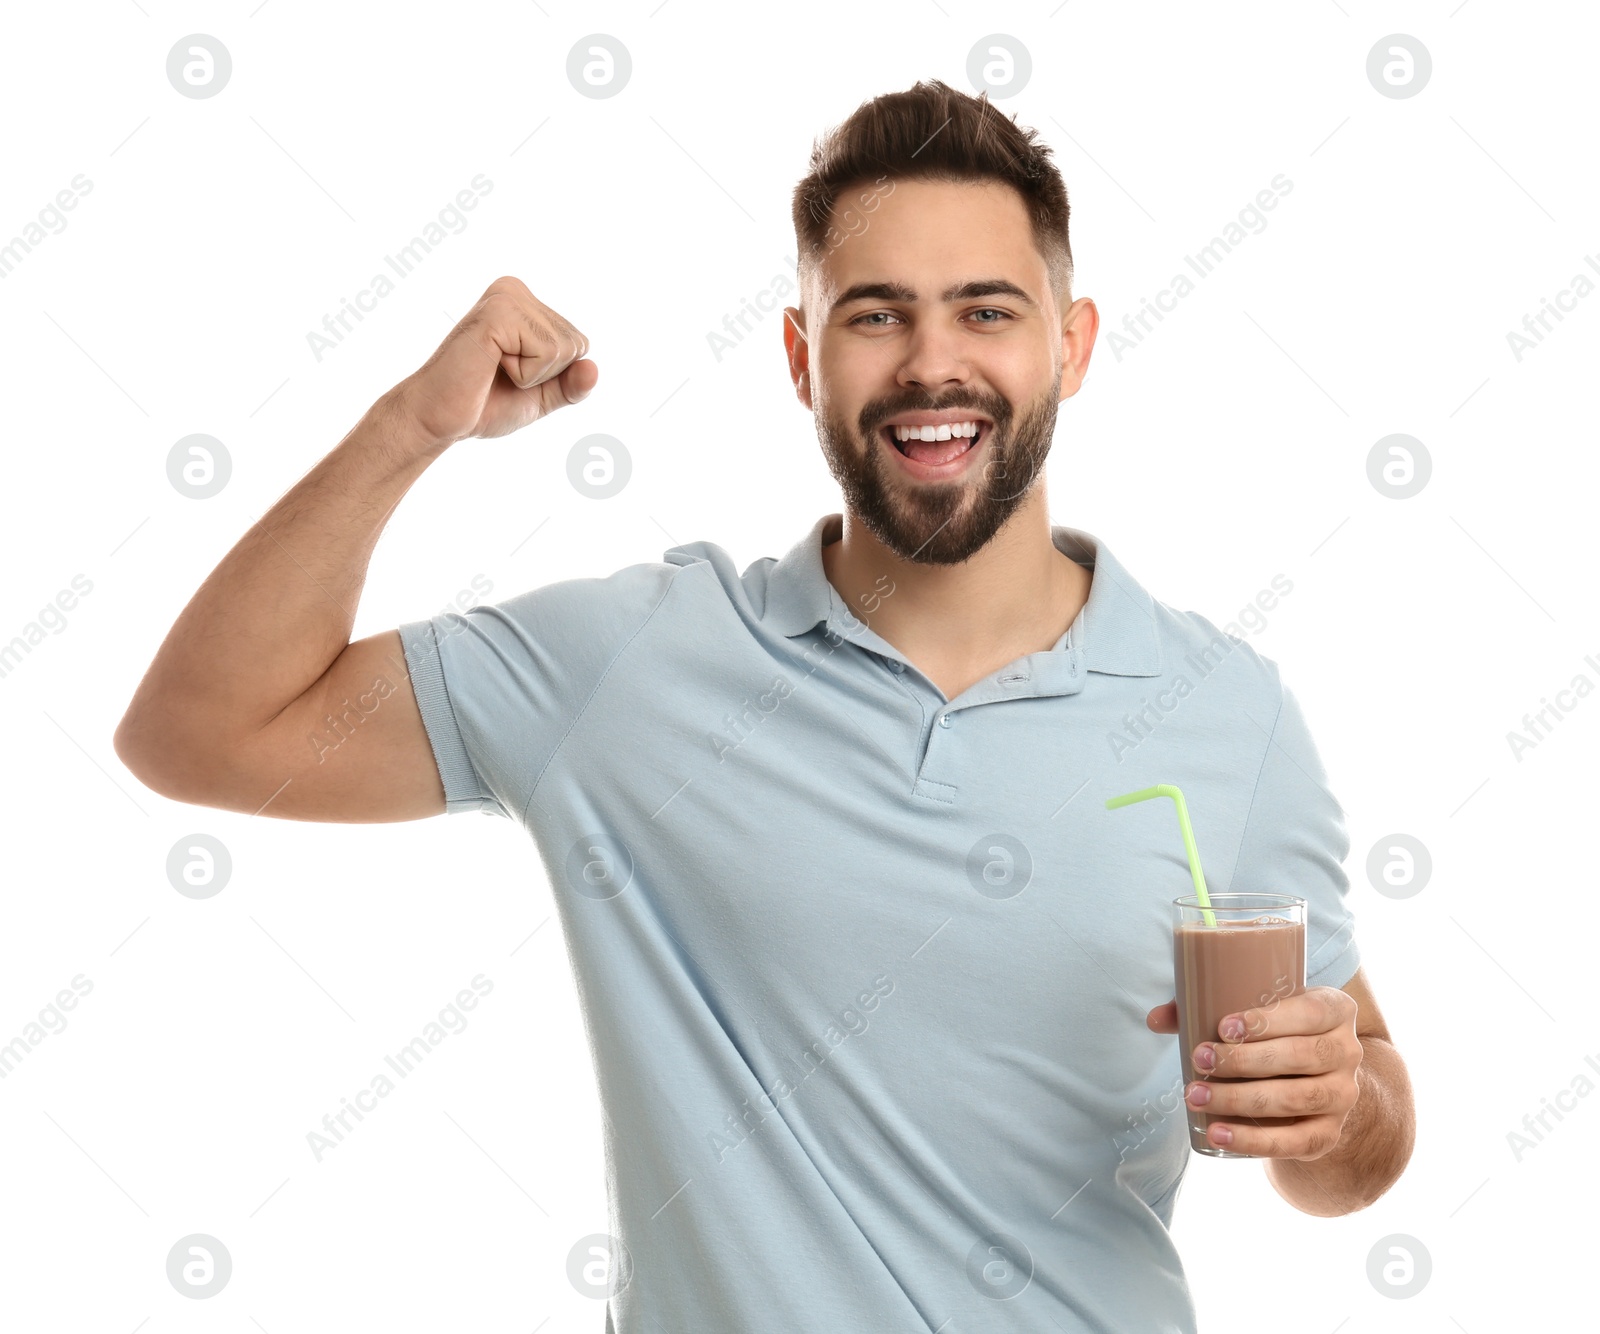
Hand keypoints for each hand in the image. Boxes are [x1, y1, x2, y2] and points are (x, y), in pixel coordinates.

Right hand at [391, 275, 596, 451]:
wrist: (440, 418)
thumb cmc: (483, 404)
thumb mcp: (541, 396)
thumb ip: (571, 384)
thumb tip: (595, 368)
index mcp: (525, 303)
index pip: (579, 344)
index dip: (553, 376)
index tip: (511, 375)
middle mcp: (516, 290)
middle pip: (576, 344)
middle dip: (545, 375)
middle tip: (500, 375)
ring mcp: (506, 296)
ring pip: (564, 349)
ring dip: (532, 375)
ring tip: (492, 369)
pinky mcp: (499, 312)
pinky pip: (546, 352)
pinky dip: (523, 374)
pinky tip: (489, 365)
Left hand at [1145, 988, 1363, 1158]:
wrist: (1316, 1077)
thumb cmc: (1275, 1032)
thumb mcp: (1255, 1011)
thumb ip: (1204, 1007)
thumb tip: (1156, 1019)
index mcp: (1335, 1010)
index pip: (1308, 1012)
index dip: (1267, 1020)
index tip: (1223, 1027)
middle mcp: (1347, 1051)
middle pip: (1300, 1056)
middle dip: (1244, 1060)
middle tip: (1199, 1060)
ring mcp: (1343, 1095)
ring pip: (1296, 1098)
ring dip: (1241, 1099)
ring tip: (1196, 1096)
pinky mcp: (1329, 1133)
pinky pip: (1295, 1142)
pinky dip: (1254, 1140)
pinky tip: (1217, 1134)